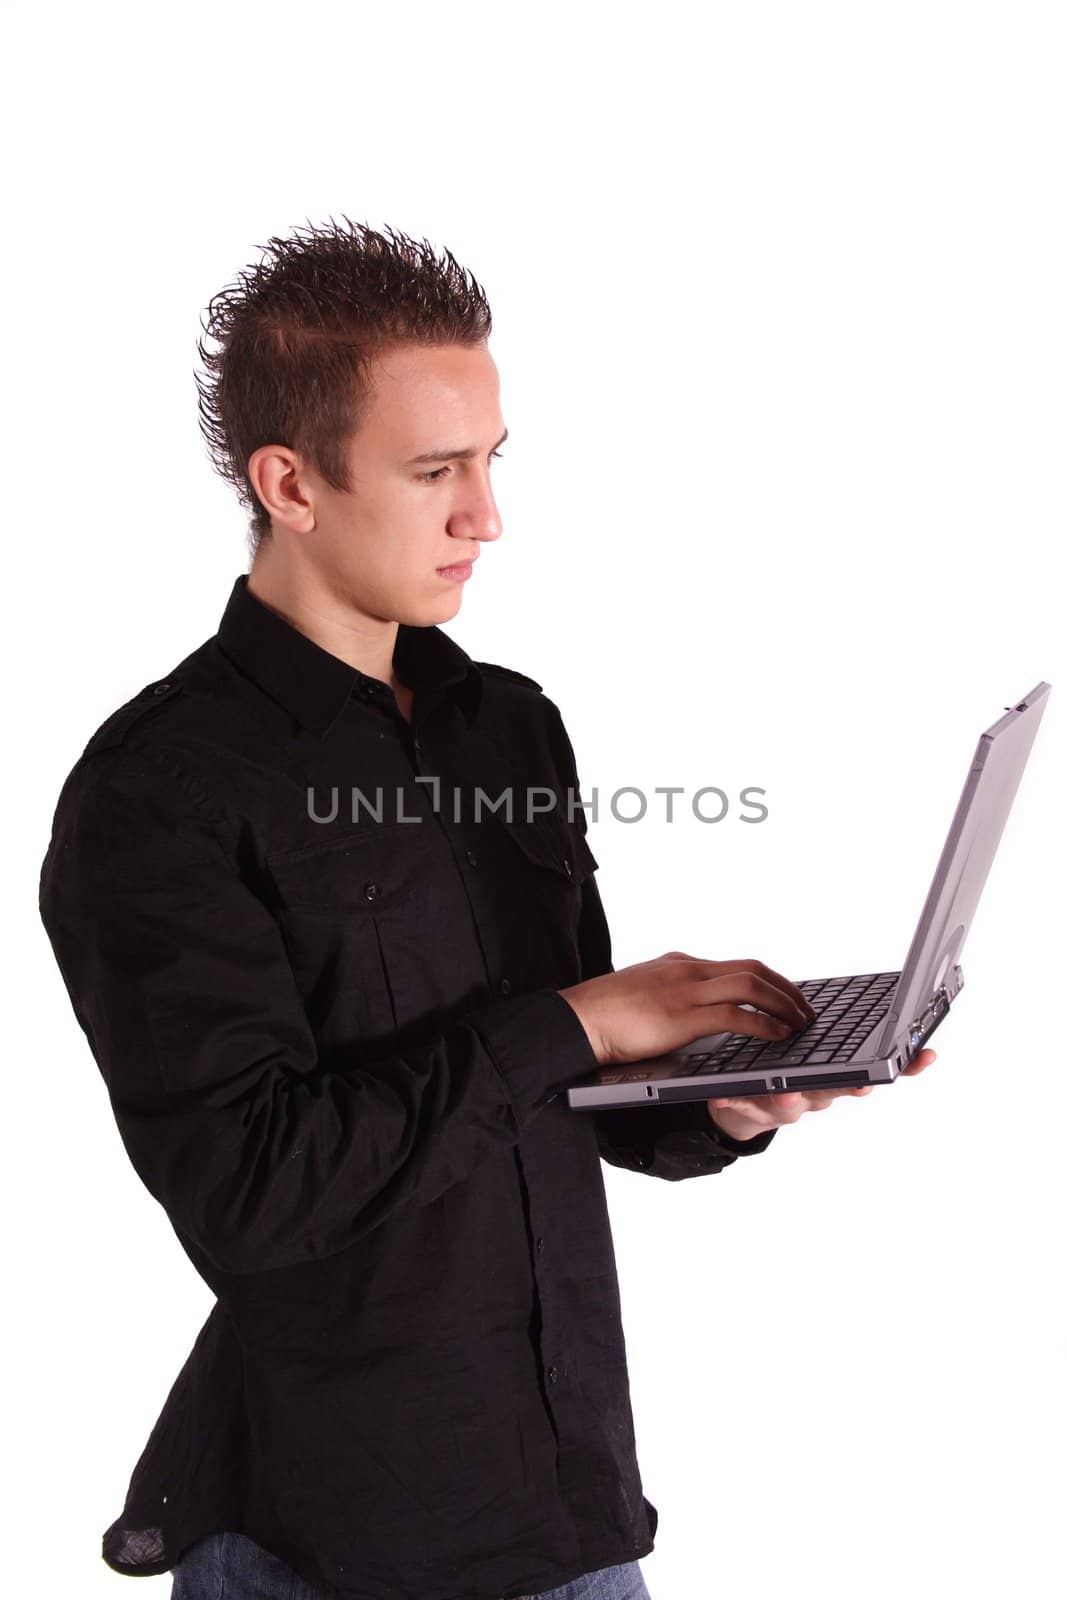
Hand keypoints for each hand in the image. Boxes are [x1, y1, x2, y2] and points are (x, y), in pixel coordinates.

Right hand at [560, 951, 815, 1066]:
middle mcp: (687, 970)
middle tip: (806, 1009)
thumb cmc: (602, 1014)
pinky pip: (734, 1015)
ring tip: (801, 1024)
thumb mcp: (643, 994)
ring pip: (751, 986)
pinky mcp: (680, 1016)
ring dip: (783, 1004)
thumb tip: (687, 1012)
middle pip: (753, 969)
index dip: (768, 981)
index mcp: (679, 965)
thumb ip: (669, 996)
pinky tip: (778, 1036)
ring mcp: (684, 990)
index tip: (786, 996)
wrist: (574, 1020)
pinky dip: (764, 1024)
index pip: (735, 965)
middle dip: (786, 988)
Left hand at [706, 1048, 937, 1141]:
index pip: (878, 1066)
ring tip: (786, 1089)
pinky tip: (725, 1091)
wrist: (744, 1101)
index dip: (905, 1063)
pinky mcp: (751, 1106)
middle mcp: (817, 1092)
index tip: (925, 1054)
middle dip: (851, 1085)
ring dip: (791, 1097)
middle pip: (838, 1089)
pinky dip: (736, 1097)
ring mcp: (785, 1103)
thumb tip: (876, 996)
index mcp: (836, 1070)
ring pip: (793, 1104)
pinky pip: (743, 1102)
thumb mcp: (817, 1048)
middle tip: (864, 1082)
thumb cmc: (787, 1067)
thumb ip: (841, 1029)